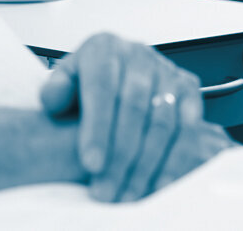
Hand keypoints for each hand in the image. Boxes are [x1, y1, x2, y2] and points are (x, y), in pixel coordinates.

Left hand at [40, 32, 233, 200]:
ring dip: (146, 165)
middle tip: (106, 190)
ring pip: (162, 122)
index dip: (98, 129)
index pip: (102, 89)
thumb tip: (54, 99)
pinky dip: (176, 160)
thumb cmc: (85, 86)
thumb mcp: (63, 83)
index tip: (91, 163)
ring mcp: (167, 72)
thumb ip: (54, 91)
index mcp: (103, 48)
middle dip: (121, 156)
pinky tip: (160, 184)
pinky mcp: (189, 91)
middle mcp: (138, 54)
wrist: (113, 78)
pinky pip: (188, 129)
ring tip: (127, 195)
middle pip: (134, 108)